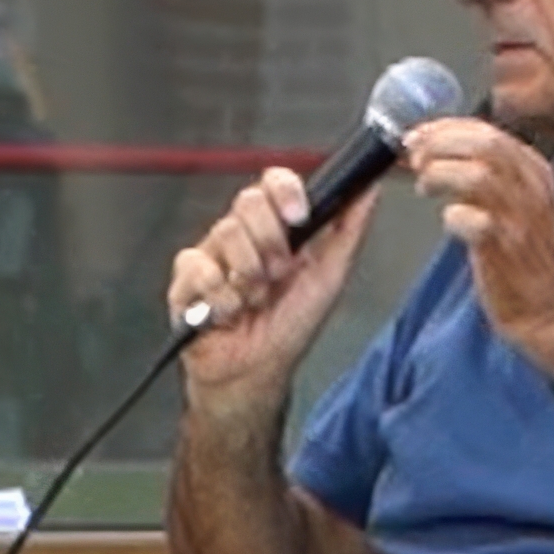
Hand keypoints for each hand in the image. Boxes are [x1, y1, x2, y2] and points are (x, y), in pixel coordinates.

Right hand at [165, 161, 382, 394]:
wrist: (258, 372)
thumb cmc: (291, 326)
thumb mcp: (330, 276)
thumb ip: (350, 230)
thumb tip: (369, 187)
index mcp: (276, 227)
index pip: (274, 182)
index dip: (285, 191)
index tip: (299, 217)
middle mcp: (242, 235)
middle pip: (248, 200)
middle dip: (271, 241)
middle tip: (278, 275)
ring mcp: (211, 254)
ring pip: (225, 231)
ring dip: (249, 276)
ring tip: (254, 301)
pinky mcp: (184, 280)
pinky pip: (198, 266)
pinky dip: (221, 296)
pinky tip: (228, 313)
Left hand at [398, 117, 553, 365]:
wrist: (553, 313)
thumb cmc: (527, 261)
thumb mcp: (514, 205)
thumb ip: (482, 177)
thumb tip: (434, 153)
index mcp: (534, 171)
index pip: (487, 131)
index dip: (444, 129)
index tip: (417, 136)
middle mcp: (532, 187)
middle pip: (483, 142)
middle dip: (439, 144)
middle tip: (414, 157)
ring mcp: (522, 216)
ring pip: (477, 173)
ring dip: (440, 175)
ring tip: (425, 187)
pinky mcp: (508, 247)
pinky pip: (473, 219)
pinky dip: (452, 217)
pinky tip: (449, 224)